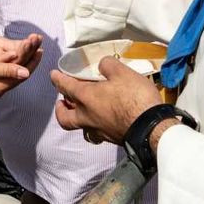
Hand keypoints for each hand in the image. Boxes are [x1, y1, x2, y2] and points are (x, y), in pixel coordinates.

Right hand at [0, 34, 41, 99]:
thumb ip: (5, 70)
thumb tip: (26, 73)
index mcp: (0, 86)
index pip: (23, 74)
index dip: (33, 61)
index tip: (40, 48)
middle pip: (20, 74)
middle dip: (30, 60)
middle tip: (38, 46)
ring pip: (13, 74)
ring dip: (22, 62)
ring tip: (29, 51)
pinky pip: (5, 75)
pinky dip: (12, 65)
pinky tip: (12, 59)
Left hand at [49, 56, 164, 144]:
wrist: (151, 128)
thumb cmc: (134, 98)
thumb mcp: (123, 72)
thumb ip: (108, 65)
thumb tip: (102, 65)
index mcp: (86, 98)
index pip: (65, 87)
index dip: (58, 79)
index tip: (53, 75)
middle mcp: (87, 117)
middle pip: (65, 117)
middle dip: (60, 109)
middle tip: (61, 101)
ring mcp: (98, 130)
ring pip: (80, 126)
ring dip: (77, 118)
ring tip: (83, 109)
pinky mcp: (111, 138)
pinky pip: (95, 132)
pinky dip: (94, 124)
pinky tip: (103, 117)